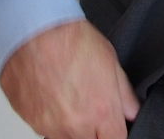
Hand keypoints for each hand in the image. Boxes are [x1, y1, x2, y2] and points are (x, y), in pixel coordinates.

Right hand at [0, 19, 138, 138]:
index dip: (116, 133)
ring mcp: (50, 127)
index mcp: (101, 111)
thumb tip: (132, 111)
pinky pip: (46, 130)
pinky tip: (55, 98)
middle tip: (92, 108)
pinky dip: (53, 121)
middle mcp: (76, 125)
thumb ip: (124, 94)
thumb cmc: (72, 42)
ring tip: (72, 100)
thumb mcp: (111, 63)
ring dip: (73, 128)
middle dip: (95, 131)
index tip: (114, 126)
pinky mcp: (31, 123)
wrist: (34, 34)